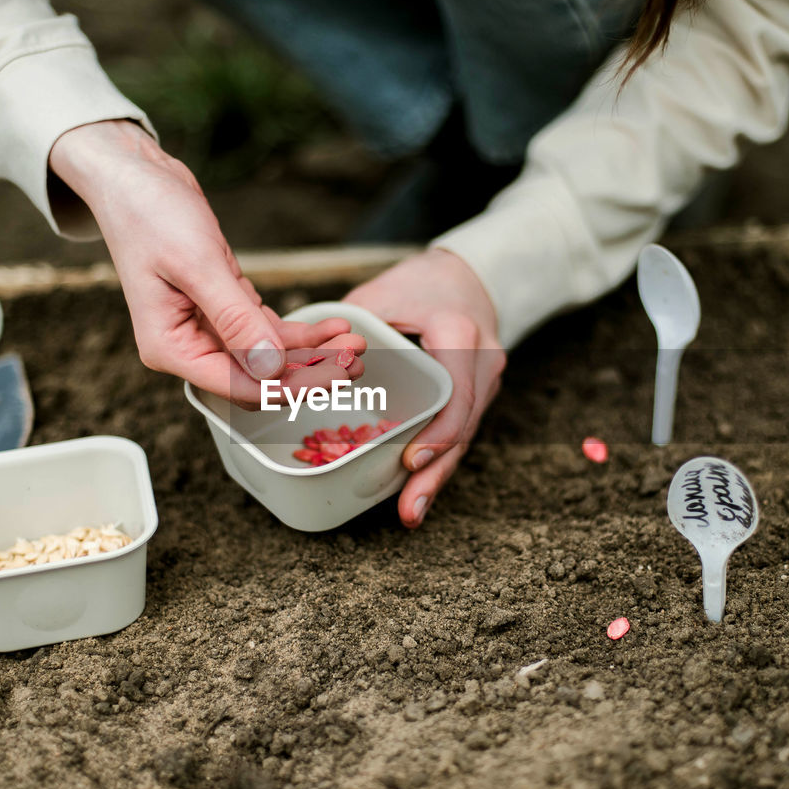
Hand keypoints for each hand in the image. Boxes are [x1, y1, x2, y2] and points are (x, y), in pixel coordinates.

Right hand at [49, 120, 358, 404]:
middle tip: (356, 358)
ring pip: (270, 358)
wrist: (136, 178)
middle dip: (311, 373)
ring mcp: (208, 331)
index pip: (241, 388)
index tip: (337, 374)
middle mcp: (189, 348)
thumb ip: (234, 320)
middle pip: (260, 379)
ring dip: (313, 354)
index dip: (292, 387)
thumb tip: (270, 369)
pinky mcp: (225, 310)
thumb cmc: (151, 214)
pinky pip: (268, 332)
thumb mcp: (197, 265)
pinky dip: (301, 332)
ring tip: (354, 343)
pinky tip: (334, 326)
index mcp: (172, 349)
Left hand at [344, 248, 505, 527]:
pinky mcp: (475, 397)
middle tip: (409, 510)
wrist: (470, 276)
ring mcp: (483, 384)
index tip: (412, 458)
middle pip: (462, 428)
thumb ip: (349, 329)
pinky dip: (437, 461)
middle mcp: (482, 363)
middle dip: (435, 473)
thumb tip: (305, 362)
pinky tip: (418, 491)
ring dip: (436, 477)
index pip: (455, 391)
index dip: (437, 431)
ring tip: (410, 512)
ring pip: (463, 438)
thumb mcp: (383, 293)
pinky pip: (457, 433)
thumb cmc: (421, 283)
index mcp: (460, 333)